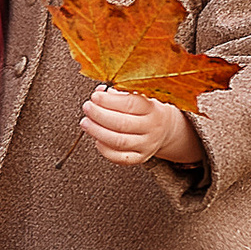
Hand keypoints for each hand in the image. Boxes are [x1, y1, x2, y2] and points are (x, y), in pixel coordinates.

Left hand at [79, 87, 200, 170]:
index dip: (109, 100)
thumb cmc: (146, 110)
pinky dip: (104, 149)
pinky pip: (119, 158)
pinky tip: (97, 139)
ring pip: (119, 142)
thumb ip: (118, 93)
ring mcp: (147, 145)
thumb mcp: (138, 97)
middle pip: (122, 123)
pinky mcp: (140, 158)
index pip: (130, 104)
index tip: (95, 96)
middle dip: (99, 115)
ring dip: (97, 132)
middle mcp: (152, 128)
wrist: (165, 128)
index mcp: (153, 109)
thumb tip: (99, 91)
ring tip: (85, 123)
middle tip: (87, 108)